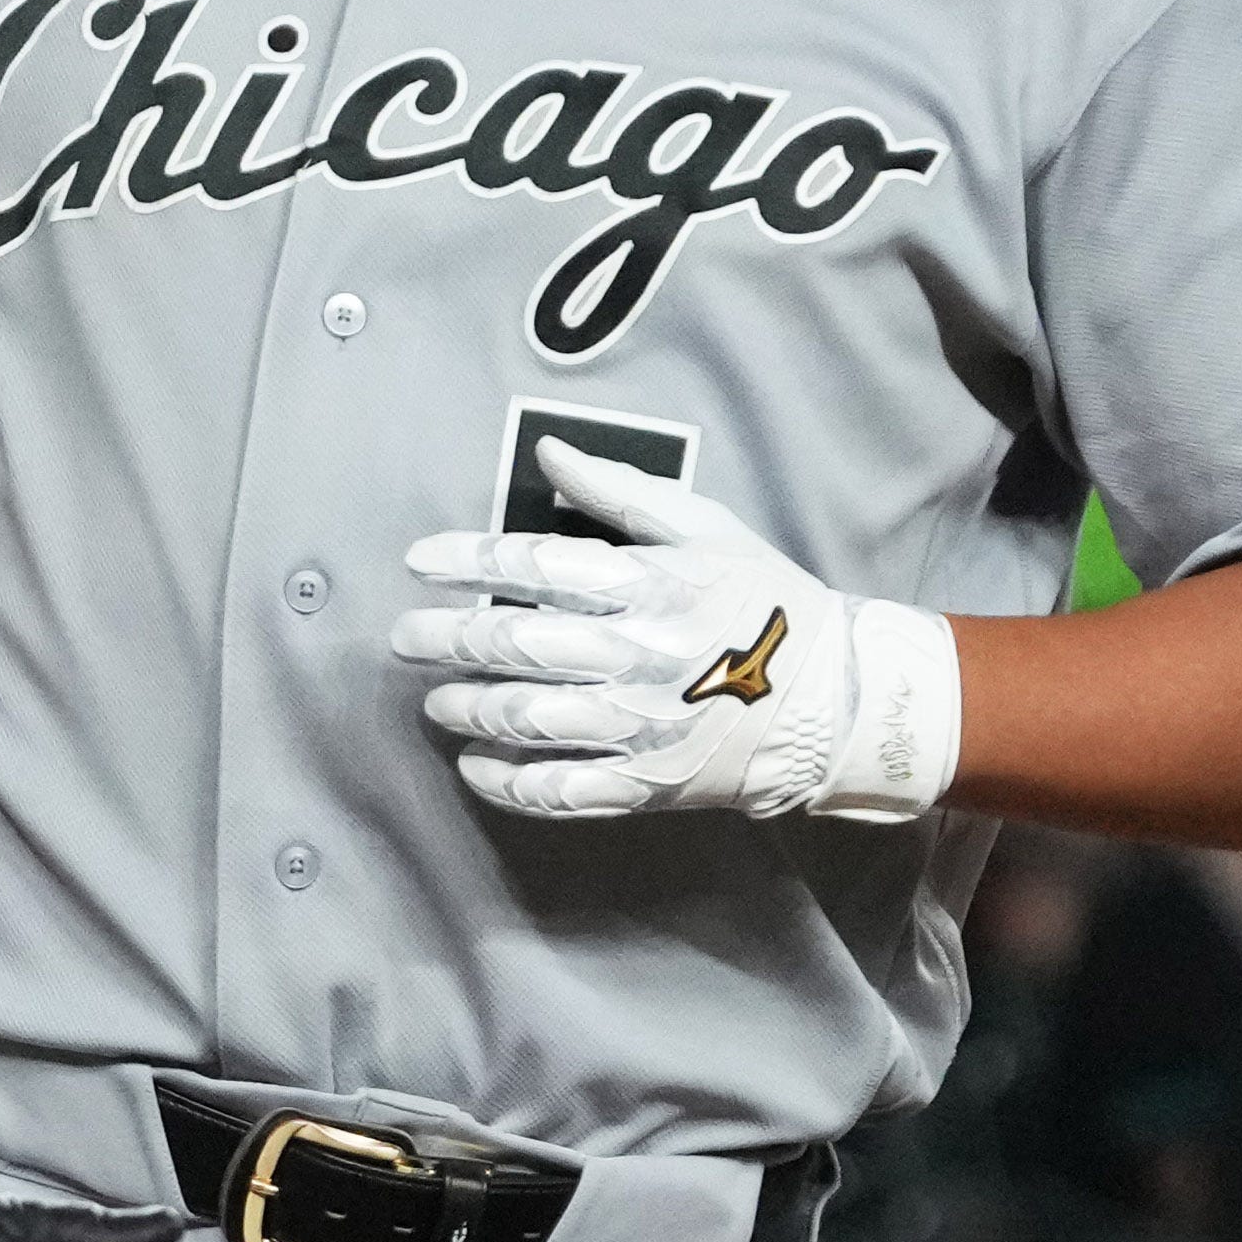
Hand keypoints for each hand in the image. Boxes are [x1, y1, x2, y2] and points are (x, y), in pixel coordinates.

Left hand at [392, 443, 958, 823]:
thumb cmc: (764, 602)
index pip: (535, 567)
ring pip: (524, 718)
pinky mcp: (645, 782)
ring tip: (435, 700)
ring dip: (465, 708)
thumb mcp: (705, 529)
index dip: (465, 561)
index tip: (418, 562)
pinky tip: (474, 766)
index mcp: (651, 586)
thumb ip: (620, 492)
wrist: (837, 699)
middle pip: (514, 646)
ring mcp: (640, 725)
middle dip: (444, 640)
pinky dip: (505, 783)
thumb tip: (549, 450)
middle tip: (404, 638)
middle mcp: (637, 654)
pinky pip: (558, 791)